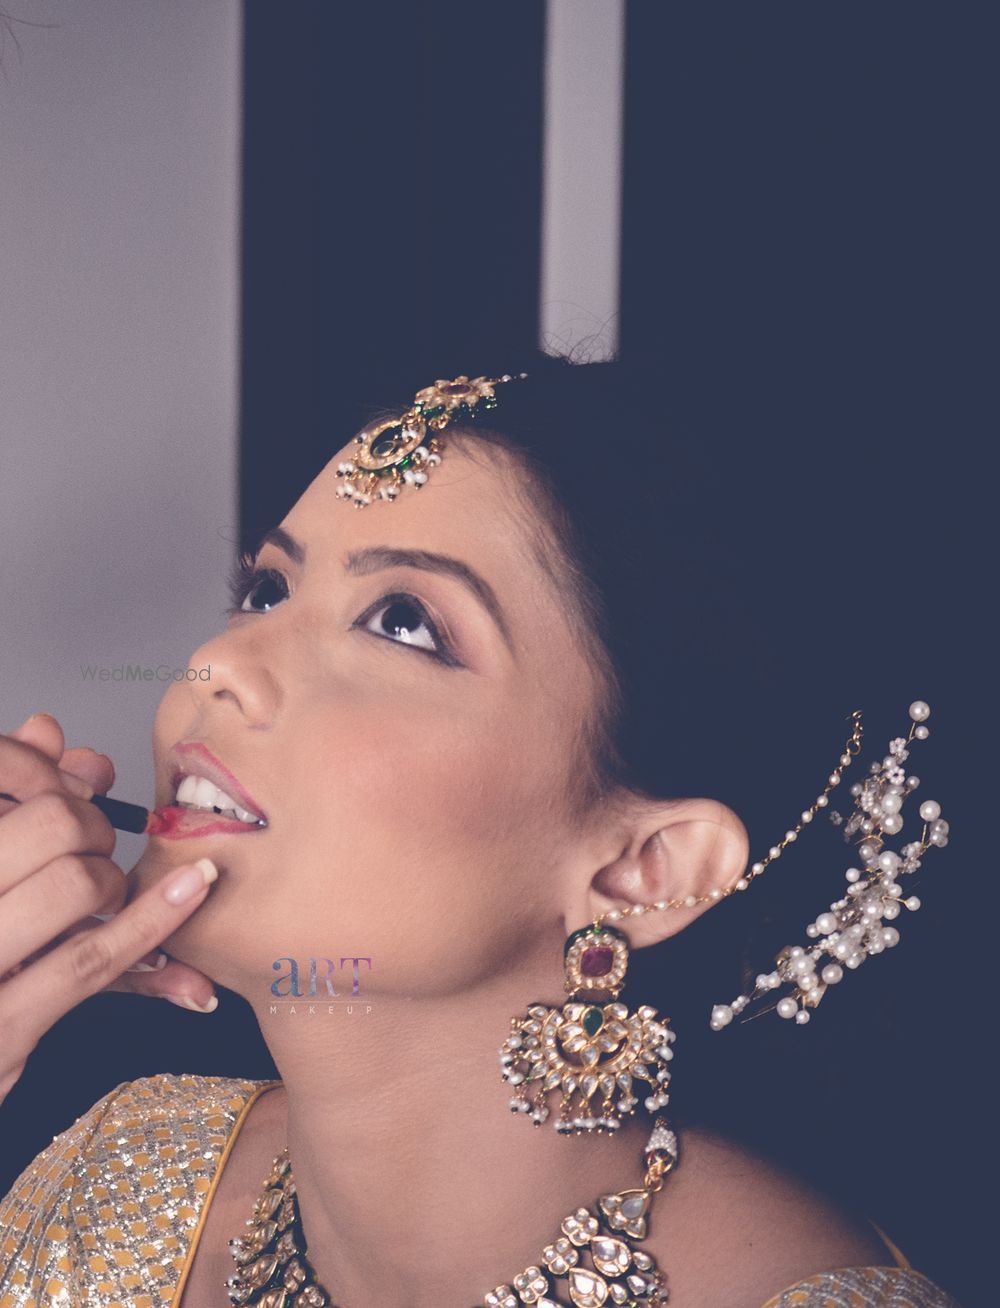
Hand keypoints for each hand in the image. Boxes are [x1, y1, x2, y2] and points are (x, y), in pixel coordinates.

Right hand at [0, 712, 220, 1105]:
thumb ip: (12, 800)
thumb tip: (49, 728)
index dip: (40, 768)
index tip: (71, 781)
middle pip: (52, 824)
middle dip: (88, 824)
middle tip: (89, 844)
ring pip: (77, 884)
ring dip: (113, 879)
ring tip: (106, 892)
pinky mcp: (3, 1028)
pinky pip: (94, 958)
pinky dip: (153, 924)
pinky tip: (191, 893)